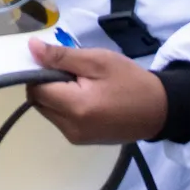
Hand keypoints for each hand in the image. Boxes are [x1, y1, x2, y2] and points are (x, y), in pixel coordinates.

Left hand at [24, 39, 170, 144]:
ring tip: (81, 85)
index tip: (59, 62)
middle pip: (38, 102)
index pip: (36, 89)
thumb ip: (62, 56)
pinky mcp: (80, 141)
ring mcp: (75, 137)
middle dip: (47, 84)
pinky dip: (64, 106)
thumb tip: (31, 48)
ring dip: (55, 96)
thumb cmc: (130, 81)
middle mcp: (70, 128)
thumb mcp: (98, 60)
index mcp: (75, 107)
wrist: (158, 110)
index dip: (41, 72)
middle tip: (72, 73)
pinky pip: (59, 120)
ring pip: (46, 111)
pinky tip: (85, 98)